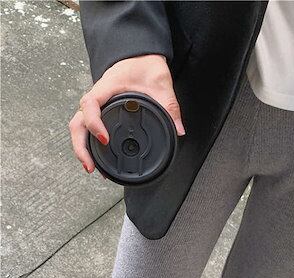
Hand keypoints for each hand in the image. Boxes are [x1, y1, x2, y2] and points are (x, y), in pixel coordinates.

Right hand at [69, 55, 184, 173]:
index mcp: (107, 87)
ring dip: (82, 148)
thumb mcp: (161, 83)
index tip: (105, 139)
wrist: (139, 56)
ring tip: (92, 168)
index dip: (94, 123)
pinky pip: (87, 128)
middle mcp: (97, 97)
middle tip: (91, 166)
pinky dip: (88, 145)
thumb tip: (178, 130)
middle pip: (77, 123)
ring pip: (78, 127)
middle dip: (81, 146)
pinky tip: (97, 160)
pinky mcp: (100, 112)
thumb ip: (170, 106)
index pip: (91, 105)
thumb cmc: (145, 64)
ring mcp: (97, 105)